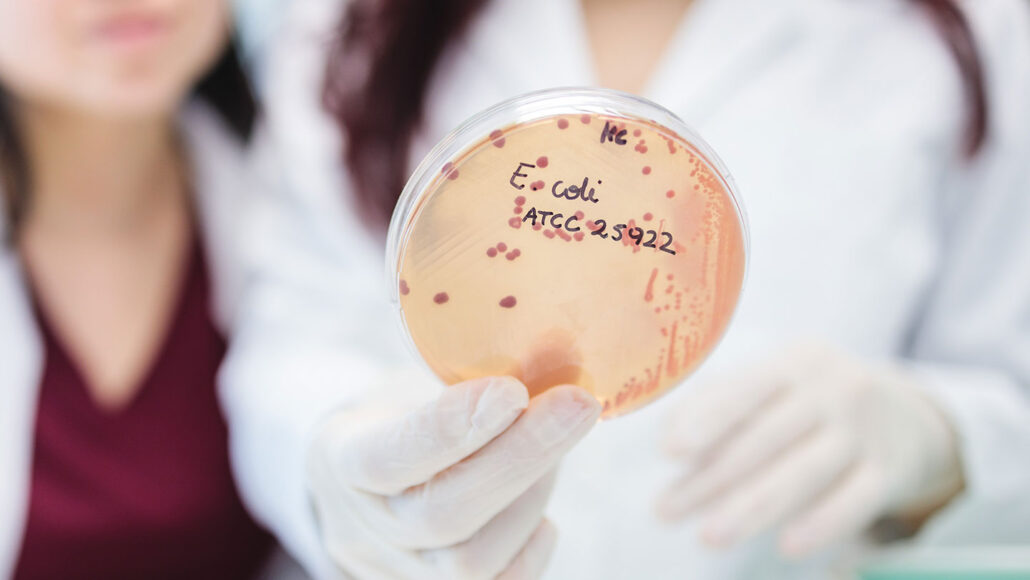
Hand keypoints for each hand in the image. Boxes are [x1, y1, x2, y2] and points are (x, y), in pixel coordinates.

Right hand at [307, 376, 600, 578]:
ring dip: (532, 497)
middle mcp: (360, 527)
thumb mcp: (405, 384)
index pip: (389, 456)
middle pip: (443, 515)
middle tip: (576, 406)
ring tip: (553, 448)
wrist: (366, 479)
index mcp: (338, 457)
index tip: (512, 390)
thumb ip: (457, 385)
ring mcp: (395, 571)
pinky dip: (530, 543)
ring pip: (472, 560)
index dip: (451, 428)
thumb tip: (545, 369)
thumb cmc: (398, 416)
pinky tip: (540, 504)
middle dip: (521, 456)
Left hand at [657, 342, 962, 556]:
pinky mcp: (889, 471)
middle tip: (668, 510)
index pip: (745, 391)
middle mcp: (831, 390)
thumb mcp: (778, 384)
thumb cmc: (816, 400)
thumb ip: (724, 403)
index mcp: (794, 363)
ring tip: (709, 535)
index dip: (706, 420)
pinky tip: (787, 546)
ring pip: (803, 473)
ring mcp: (863, 431)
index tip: (668, 451)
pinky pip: (855, 501)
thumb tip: (670, 438)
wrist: (909, 415)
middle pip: (765, 439)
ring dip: (752, 507)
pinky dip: (821, 524)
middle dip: (712, 479)